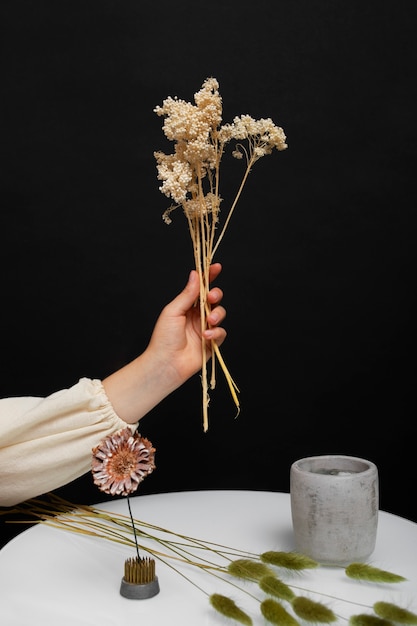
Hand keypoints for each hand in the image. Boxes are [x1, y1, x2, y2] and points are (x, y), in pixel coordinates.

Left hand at [102, 263, 225, 423]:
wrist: (166, 363)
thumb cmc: (164, 338)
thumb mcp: (174, 311)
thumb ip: (188, 294)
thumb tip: (195, 274)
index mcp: (187, 306)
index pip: (201, 288)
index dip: (209, 277)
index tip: (216, 267)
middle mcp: (197, 315)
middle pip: (214, 299)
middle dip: (216, 295)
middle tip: (212, 298)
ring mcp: (205, 328)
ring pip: (220, 314)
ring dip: (217, 314)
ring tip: (209, 321)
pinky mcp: (212, 342)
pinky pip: (221, 333)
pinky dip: (216, 332)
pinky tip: (207, 335)